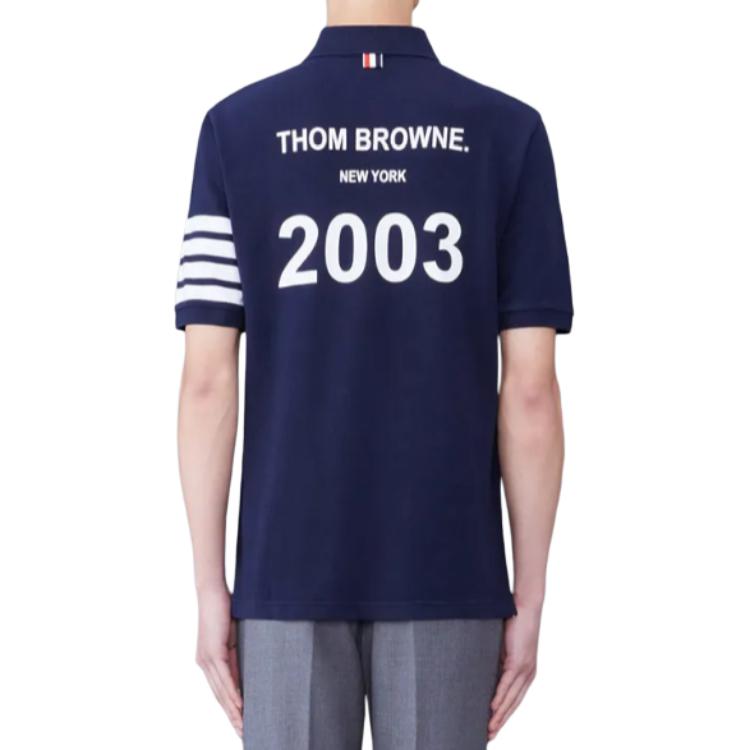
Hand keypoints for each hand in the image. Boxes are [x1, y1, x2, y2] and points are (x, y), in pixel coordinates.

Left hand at [195, 586, 242, 736]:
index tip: (241, 725)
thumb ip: (237, 653)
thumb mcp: (233, 636)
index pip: (221, 692)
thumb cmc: (223, 610)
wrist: (212, 592)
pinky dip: (233, 693)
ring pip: (221, 692)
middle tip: (244, 734)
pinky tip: (240, 706)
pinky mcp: (213, 652)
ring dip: (233, 711)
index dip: (231, 710)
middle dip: (232, 718)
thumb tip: (248, 667)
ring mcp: (207, 659)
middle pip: (220, 698)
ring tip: (244, 726)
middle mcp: (204, 664)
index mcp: (208, 662)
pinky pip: (224, 677)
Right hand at [488, 603, 541, 740]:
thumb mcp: (502, 646)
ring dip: (499, 716)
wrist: (525, 606)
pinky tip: (492, 709)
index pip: (513, 700)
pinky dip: (499, 698)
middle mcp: (527, 675)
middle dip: (500, 722)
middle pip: (512, 705)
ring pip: (510, 699)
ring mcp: (524, 670)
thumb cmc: (513, 623)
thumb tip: (480, 669)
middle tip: (488, 736)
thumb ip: (496, 660)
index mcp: (525, 673)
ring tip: (489, 729)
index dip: (502, 716)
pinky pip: (507, 685)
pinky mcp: (519, 662)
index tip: (492, 728)